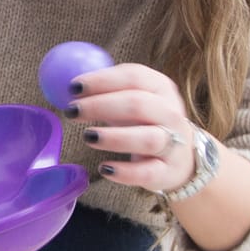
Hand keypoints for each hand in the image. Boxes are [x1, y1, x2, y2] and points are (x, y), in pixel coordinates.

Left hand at [64, 62, 197, 195]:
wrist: (179, 160)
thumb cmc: (145, 123)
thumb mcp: (132, 101)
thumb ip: (105, 91)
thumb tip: (69, 86)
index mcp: (161, 88)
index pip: (134, 77)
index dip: (102, 80)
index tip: (73, 87)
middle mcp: (170, 113)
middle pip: (138, 104)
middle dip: (101, 105)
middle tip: (72, 111)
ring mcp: (174, 144)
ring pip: (147, 138)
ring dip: (115, 137)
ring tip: (88, 136)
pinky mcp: (168, 172)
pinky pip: (148, 173)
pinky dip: (126, 172)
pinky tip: (105, 169)